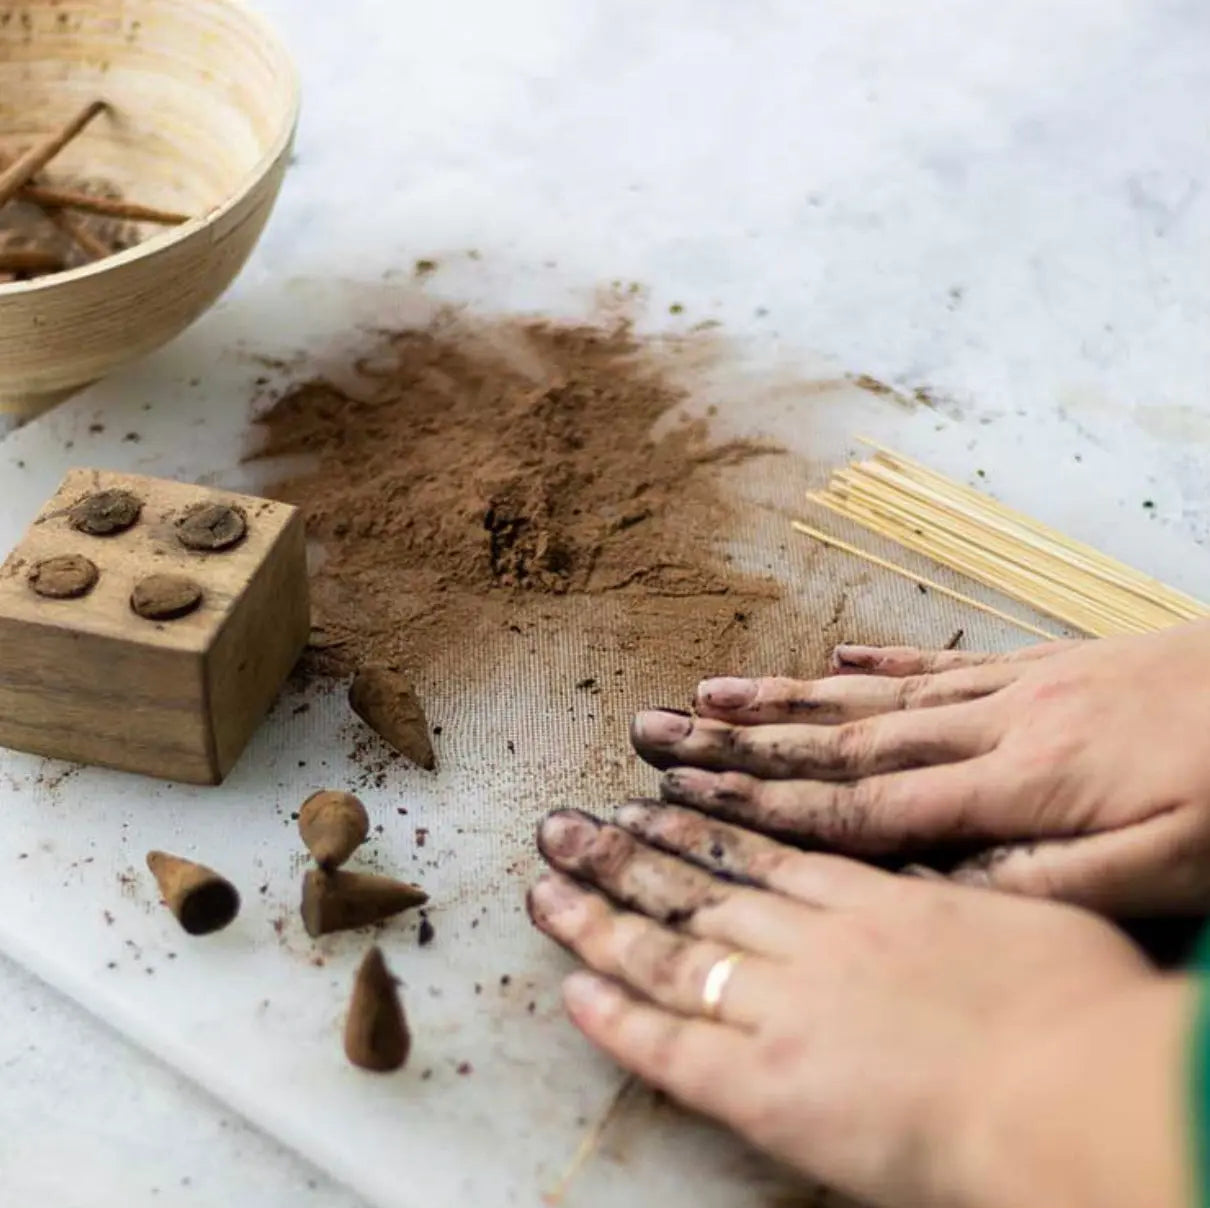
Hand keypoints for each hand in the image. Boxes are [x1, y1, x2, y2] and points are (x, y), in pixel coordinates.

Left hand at [529, 805, 1164, 1207]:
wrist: (1075, 1093)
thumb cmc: (1080, 1012)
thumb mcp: (1026, 924)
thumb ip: (954, 904)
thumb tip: (926, 889)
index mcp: (871, 904)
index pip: (761, 857)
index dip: (698, 830)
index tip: (651, 804)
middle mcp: (811, 944)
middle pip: (696, 890)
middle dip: (624, 853)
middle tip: (565, 823)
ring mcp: (780, 1009)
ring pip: (669, 950)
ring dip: (601, 914)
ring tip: (548, 879)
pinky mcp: (765, 1088)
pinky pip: (672, 1047)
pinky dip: (618, 1020)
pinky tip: (571, 991)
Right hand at [628, 622, 1209, 914]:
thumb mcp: (1169, 869)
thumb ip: (1044, 881)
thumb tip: (932, 887)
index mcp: (1017, 784)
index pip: (861, 801)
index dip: (766, 799)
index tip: (688, 791)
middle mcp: (995, 726)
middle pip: (842, 737)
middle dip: (740, 739)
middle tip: (658, 728)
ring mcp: (1017, 689)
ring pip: (875, 696)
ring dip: (786, 696)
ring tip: (710, 693)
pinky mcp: (1046, 666)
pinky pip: (939, 665)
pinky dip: (876, 664)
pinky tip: (833, 660)